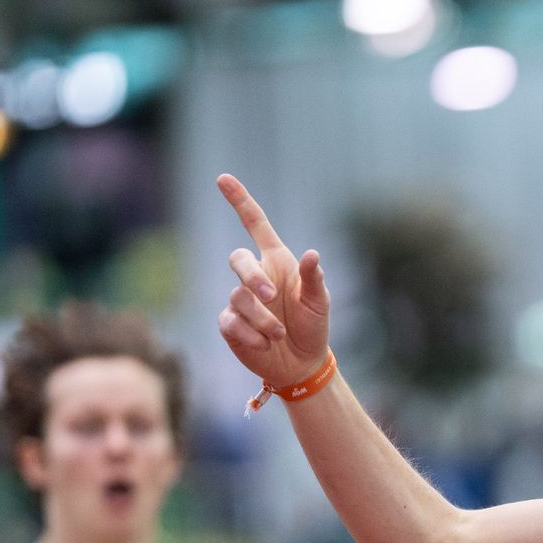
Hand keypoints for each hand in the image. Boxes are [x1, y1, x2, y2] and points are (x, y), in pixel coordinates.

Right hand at [216, 174, 332, 388]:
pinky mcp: (230, 324)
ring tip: (279, 335)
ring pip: (238, 297)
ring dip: (261, 318)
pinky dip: (249, 334)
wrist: (301, 364)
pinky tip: (265, 344)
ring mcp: (240, 300)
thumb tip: (313, 255)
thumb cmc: (313, 327)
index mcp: (277, 262)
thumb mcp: (319, 303)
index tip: (223, 179)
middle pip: (237, 259)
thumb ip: (314, 279)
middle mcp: (255, 276)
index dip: (240, 201)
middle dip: (252, 277)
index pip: (255, 225)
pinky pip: (230, 321)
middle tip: (271, 297)